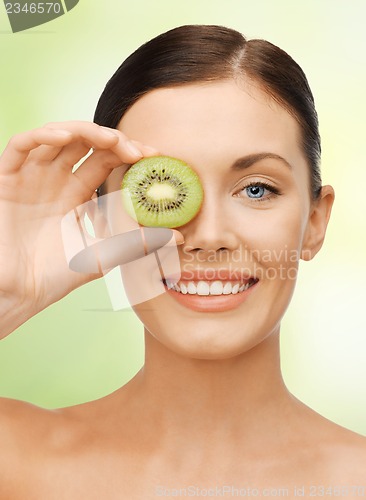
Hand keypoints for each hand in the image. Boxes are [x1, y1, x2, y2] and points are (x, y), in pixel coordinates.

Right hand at [0, 121, 171, 336]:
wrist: (20, 294)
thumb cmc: (57, 276)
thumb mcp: (104, 255)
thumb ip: (137, 243)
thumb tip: (179, 235)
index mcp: (78, 194)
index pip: (106, 160)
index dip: (129, 152)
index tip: (155, 156)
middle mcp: (57, 180)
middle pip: (85, 144)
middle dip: (113, 140)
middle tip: (136, 150)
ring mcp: (32, 177)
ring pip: (57, 136)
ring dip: (84, 131)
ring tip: (110, 140)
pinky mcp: (7, 179)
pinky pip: (20, 146)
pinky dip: (41, 136)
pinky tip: (65, 137)